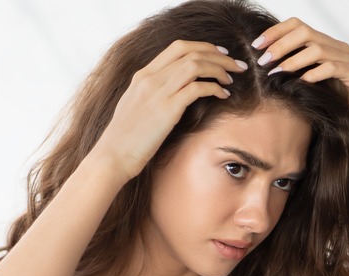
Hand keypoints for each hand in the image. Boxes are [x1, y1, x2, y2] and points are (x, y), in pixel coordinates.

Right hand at [95, 40, 247, 180]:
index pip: (177, 47)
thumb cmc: (126, 138)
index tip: (219, 53)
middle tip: (235, 63)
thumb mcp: (136, 106)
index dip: (203, 46)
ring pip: (196, 65)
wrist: (113, 155)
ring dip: (219, 68)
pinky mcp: (167, 109)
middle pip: (191, 52)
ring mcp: (158, 92)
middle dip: (217, 54)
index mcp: (143, 75)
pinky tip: (223, 95)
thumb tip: (176, 91)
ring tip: (231, 79)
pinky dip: (214, 88)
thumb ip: (154, 93)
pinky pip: (197, 88)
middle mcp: (150, 78)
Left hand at [252, 18, 348, 145]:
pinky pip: (332, 68)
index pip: (299, 26)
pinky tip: (301, 82)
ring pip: (317, 50)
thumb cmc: (332, 106)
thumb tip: (263, 63)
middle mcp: (338, 48)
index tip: (256, 45)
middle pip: (305, 32)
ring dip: (292, 60)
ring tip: (276, 73)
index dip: (276, 32)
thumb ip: (293, 70)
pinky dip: (313, 74)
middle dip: (280, 45)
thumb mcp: (307, 85)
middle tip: (264, 60)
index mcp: (326, 45)